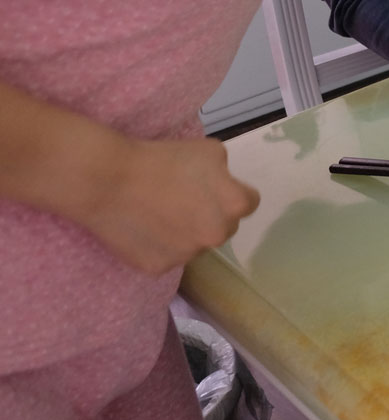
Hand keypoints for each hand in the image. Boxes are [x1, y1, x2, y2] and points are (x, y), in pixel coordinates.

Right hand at [79, 136, 259, 274]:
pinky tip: (144, 228)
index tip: (213, 187)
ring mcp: (187, 255)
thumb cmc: (163, 159)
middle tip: (183, 200)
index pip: (248, 203)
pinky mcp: (158, 268)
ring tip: (159, 213)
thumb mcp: (210, 151)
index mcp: (234, 206)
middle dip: (211, 215)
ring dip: (186, 233)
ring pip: (195, 244)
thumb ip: (226, 174)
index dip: (231, 192)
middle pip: (223, 226)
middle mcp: (216, 236)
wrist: (109, 180)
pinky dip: (159, 246)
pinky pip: (167, 256)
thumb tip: (225, 186)